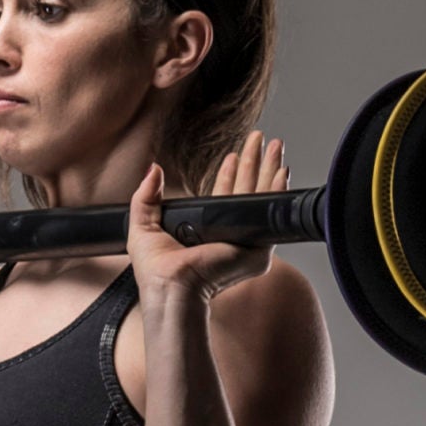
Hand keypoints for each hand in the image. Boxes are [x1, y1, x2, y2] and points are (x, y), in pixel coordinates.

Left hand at [126, 130, 288, 305]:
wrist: (173, 288)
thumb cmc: (156, 272)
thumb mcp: (143, 225)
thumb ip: (146, 196)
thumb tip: (153, 168)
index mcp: (205, 229)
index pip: (222, 195)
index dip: (228, 173)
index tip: (231, 154)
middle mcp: (227, 233)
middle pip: (245, 190)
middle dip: (254, 162)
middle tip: (260, 138)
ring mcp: (244, 240)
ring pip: (260, 197)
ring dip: (270, 169)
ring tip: (276, 145)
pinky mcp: (256, 248)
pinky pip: (269, 215)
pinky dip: (277, 191)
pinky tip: (283, 172)